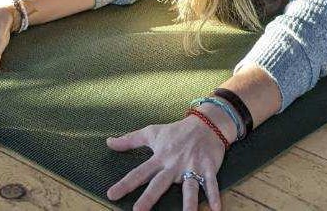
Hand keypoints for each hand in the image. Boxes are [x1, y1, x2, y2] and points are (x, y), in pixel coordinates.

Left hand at [107, 116, 224, 210]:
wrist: (206, 123)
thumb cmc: (176, 131)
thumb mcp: (152, 132)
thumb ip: (130, 140)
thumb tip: (108, 142)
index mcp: (160, 157)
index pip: (139, 172)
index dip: (125, 184)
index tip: (111, 194)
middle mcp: (174, 164)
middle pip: (160, 183)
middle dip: (150, 197)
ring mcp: (192, 167)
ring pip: (189, 187)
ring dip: (188, 203)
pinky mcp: (208, 168)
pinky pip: (211, 184)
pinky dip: (215, 196)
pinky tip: (217, 210)